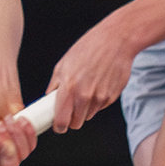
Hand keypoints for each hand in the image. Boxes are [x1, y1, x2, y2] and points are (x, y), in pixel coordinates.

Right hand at [0, 90, 39, 165]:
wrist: (0, 97)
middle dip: (7, 144)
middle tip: (0, 126)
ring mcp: (10, 154)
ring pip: (21, 156)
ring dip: (16, 134)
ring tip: (7, 119)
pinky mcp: (23, 146)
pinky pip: (31, 146)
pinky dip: (27, 131)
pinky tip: (20, 120)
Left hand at [48, 17, 136, 132]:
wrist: (116, 40)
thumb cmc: (89, 47)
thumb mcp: (64, 63)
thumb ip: (55, 84)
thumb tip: (48, 99)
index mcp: (69, 87)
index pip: (61, 121)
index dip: (59, 125)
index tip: (59, 124)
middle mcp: (84, 95)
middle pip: (76, 123)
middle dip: (72, 118)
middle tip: (71, 107)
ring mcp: (100, 98)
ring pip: (88, 116)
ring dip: (85, 109)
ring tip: (87, 89)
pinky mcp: (112, 97)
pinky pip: (100, 107)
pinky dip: (97, 101)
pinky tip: (98, 85)